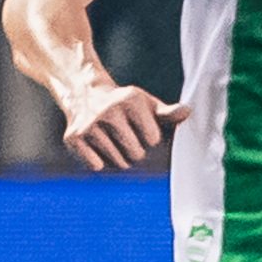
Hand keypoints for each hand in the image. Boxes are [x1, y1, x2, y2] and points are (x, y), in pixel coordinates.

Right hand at [60, 82, 186, 170]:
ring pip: (118, 162)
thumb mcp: (146, 104)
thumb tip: (187, 112)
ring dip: (120, 158)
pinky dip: (100, 162)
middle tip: (127, 138)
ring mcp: (89, 125)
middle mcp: (109, 111)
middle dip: (136, 152)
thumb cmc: (124, 105)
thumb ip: (168, 113)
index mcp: (131, 100)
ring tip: (113, 141)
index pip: (153, 139)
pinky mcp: (74, 137)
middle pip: (137, 154)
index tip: (141, 129)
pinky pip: (97, 166)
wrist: (85, 95)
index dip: (150, 139)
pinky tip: (97, 146)